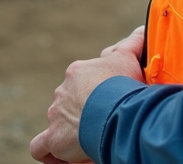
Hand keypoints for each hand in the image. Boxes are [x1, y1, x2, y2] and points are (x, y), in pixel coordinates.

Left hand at [30, 26, 146, 163]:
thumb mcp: (129, 59)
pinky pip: (41, 146)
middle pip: (71, 104)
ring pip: (60, 123)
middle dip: (84, 115)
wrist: (115, 110)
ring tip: (92, 141)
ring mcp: (56, 114)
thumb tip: (141, 30)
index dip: (94, 97)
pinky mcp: (54, 137)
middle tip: (104, 125)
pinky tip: (64, 156)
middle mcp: (62, 91)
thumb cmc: (124, 85)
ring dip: (73, 132)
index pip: (82, 84)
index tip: (109, 105)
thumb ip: (132, 44)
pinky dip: (49, 151)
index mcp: (78, 73)